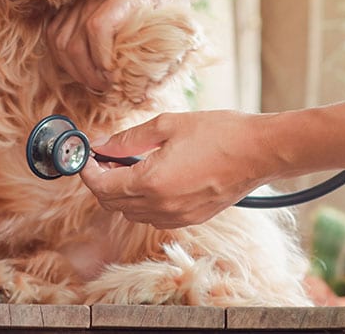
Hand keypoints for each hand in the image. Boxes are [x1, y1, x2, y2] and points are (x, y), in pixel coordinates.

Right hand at [46, 0, 191, 92]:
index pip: (98, 26)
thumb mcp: (178, 24)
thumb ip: (164, 51)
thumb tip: (144, 92)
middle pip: (74, 39)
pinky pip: (54, 33)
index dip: (100, 58)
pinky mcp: (72, 4)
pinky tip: (80, 69)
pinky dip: (63, 56)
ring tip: (93, 82)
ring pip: (59, 40)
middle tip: (104, 87)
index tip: (112, 77)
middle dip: (87, 72)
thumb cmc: (171, 4)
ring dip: (73, 68)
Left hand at [79, 111, 278, 227]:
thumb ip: (129, 139)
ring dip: (122, 192)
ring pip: (131, 212)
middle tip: (104, 157)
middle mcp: (160, 207)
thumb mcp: (168, 126)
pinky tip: (152, 177)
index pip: (102, 185)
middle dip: (102, 181)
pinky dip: (143, 200)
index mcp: (151, 183)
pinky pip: (153, 216)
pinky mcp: (190, 219)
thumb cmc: (219, 133)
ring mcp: (176, 217)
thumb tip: (102, 145)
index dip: (88, 170)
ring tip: (128, 165)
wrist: (258, 152)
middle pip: (113, 203)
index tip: (85, 156)